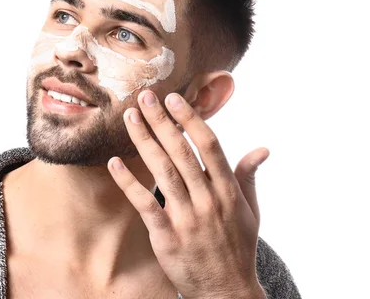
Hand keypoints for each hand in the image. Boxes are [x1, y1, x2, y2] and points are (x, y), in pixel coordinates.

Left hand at [107, 91, 268, 298]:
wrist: (227, 290)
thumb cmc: (237, 246)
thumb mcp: (251, 212)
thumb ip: (248, 176)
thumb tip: (261, 148)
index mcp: (229, 191)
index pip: (209, 146)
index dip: (191, 119)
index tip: (175, 98)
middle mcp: (208, 200)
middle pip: (181, 152)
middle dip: (161, 121)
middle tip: (144, 96)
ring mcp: (187, 218)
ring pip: (162, 172)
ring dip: (144, 142)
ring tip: (129, 118)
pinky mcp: (167, 237)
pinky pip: (145, 204)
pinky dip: (129, 182)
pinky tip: (114, 162)